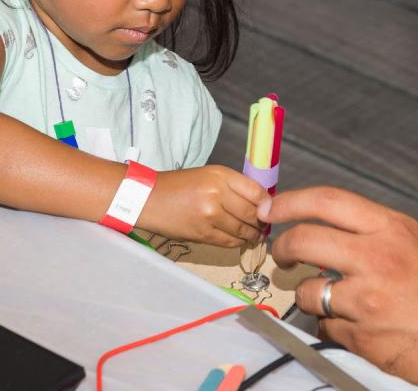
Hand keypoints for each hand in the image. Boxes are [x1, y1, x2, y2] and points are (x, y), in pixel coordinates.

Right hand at [140, 165, 267, 246]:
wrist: (147, 198)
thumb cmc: (179, 186)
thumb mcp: (208, 175)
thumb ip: (234, 186)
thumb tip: (261, 203)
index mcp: (221, 175)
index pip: (257, 192)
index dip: (268, 204)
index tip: (270, 210)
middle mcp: (217, 193)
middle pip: (253, 213)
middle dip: (261, 222)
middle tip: (264, 225)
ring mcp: (210, 214)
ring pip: (243, 230)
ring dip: (252, 235)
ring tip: (254, 234)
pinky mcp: (202, 233)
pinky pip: (229, 241)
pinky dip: (237, 242)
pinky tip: (239, 240)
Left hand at [262, 186, 417, 389]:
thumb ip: (374, 231)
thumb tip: (326, 224)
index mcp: (392, 229)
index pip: (327, 201)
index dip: (290, 201)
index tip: (270, 206)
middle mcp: (378, 259)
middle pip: (304, 239)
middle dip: (282, 246)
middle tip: (281, 253)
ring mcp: (367, 301)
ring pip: (307, 290)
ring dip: (309, 295)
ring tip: (331, 299)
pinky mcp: (361, 337)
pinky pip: (324, 327)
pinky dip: (331, 326)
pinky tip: (356, 325)